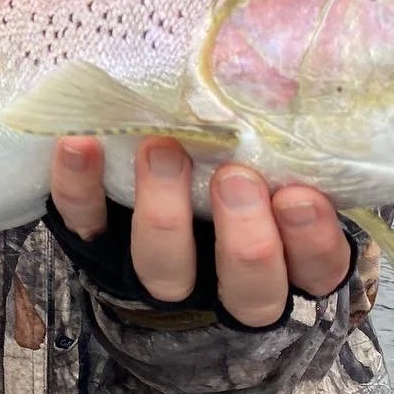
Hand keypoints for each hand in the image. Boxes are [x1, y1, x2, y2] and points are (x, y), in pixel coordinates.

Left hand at [49, 137, 351, 326]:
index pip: (315, 272)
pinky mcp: (96, 253)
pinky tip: (79, 143)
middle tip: (236, 177)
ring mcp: (158, 279)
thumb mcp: (283, 186)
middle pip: (246, 289)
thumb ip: (293, 161)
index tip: (300, 197)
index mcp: (288, 273)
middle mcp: (225, 292)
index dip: (310, 242)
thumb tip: (299, 101)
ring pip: (163, 269)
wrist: (159, 248)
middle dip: (244, 236)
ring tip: (162, 150)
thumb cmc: (244, 196)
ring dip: (164, 210)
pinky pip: (85, 226)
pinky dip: (78, 186)